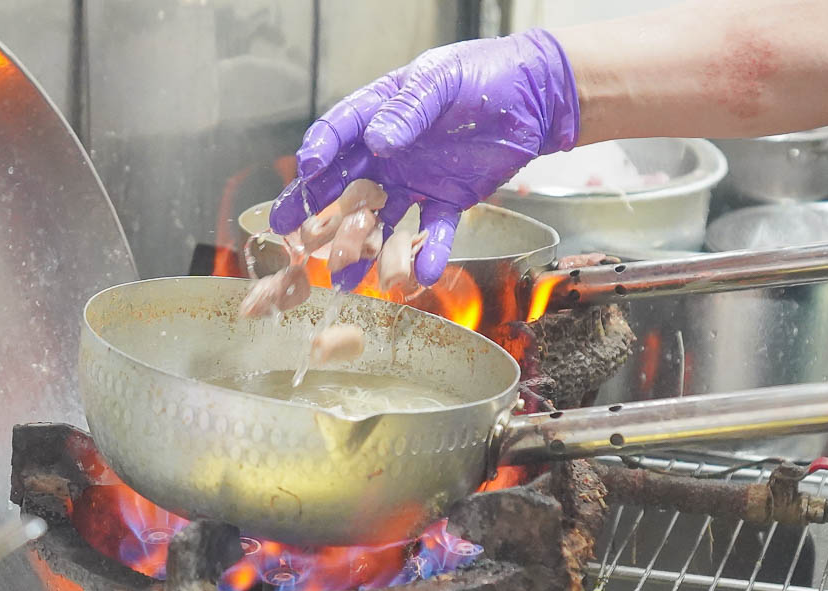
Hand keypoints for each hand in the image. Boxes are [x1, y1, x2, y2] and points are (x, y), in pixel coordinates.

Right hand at [269, 29, 578, 288]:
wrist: (535, 100)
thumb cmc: (487, 76)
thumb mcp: (444, 81)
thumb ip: (409, 109)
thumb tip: (378, 140)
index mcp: (383, 111)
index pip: (341, 132)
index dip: (321, 151)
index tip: (306, 172)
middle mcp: (391, 151)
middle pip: (346, 182)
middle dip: (317, 209)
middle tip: (292, 234)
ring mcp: (416, 179)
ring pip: (383, 218)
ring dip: (367, 247)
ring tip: (349, 276)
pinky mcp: (448, 200)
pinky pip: (434, 230)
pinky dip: (430, 251)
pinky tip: (423, 273)